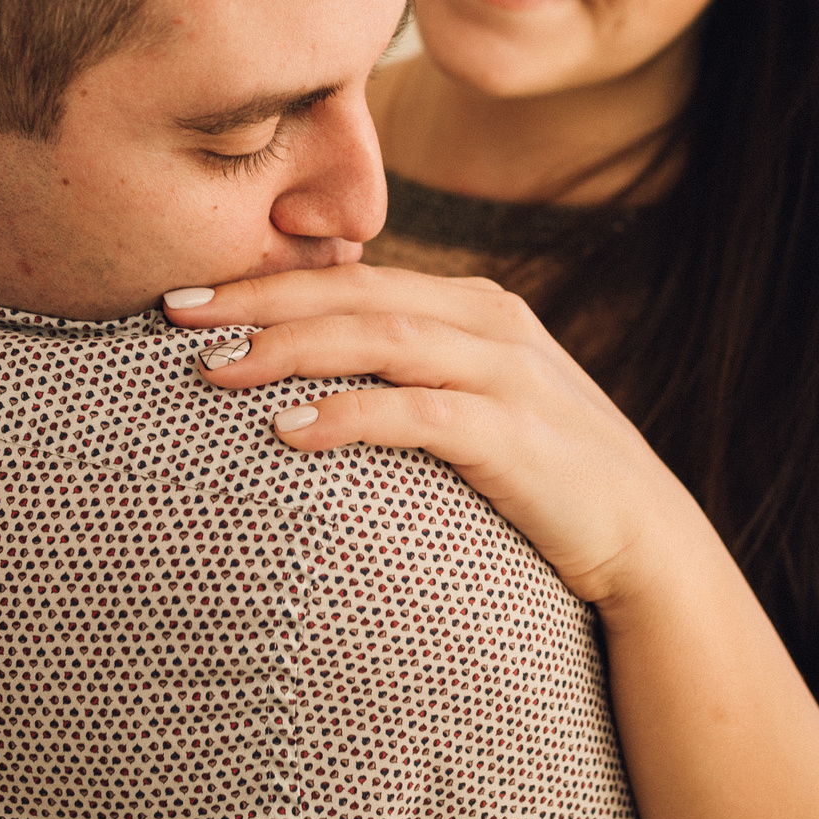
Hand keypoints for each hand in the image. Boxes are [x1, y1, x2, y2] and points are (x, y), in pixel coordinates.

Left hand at [163, 264, 719, 606]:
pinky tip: (290, 431)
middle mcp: (489, 323)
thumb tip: (310, 376)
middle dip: (257, 299)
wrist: (644, 540)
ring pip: (378, 340)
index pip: (351, 278)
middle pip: (354, 294)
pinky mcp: (515, 435)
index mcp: (472, 306)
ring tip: (216, 368)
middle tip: (174, 314)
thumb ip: (410, 375)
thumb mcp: (475, 404)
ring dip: (290, 348)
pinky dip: (349, 415)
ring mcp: (506, 375)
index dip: (265, 281)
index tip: (186, 297)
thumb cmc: (541, 476)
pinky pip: (417, 414)